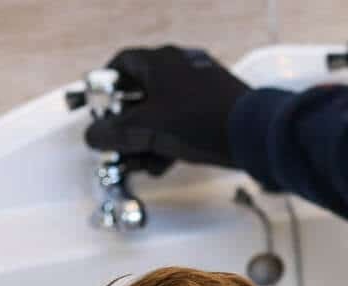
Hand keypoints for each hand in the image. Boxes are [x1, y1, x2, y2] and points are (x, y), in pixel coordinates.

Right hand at [84, 45, 251, 174]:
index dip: (106, 88)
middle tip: (120, 146)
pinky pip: (186, 123)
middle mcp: (181, 66)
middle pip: (143, 93)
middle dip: (128, 124)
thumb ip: (116, 133)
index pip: (121, 65)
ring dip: (149, 138)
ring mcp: (202, 87)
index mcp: (160, 60)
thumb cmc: (201, 122)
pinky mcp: (219, 108)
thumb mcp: (148, 130)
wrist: (254, 135)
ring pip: (165, 112)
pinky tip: (165, 163)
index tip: (99, 108)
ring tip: (142, 163)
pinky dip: (172, 141)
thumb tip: (92, 136)